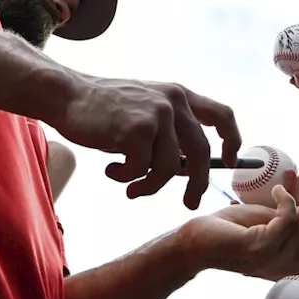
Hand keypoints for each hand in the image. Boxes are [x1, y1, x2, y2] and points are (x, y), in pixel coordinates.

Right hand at [55, 75, 239, 209]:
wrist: (66, 95)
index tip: (230, 162)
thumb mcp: (144, 114)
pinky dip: (126, 178)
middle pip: (202, 152)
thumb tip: (191, 172)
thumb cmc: (104, 110)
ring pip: (170, 168)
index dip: (232, 140)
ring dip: (149, 185)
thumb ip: (170, 135)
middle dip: (197, 183)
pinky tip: (111, 171)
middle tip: (190, 203)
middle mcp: (173, 101)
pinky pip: (142, 170)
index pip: (223, 115)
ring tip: (129, 186)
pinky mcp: (137, 130)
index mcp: (179, 95)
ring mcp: (156, 114)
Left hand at [179, 178, 298, 280]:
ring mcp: (273, 260)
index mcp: (290, 265)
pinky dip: (286, 198)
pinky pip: (287, 218)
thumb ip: (289, 218)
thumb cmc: (228, 232)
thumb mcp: (266, 223)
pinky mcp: (259, 247)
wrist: (193, 243)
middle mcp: (285, 268)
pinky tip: (279, 190)